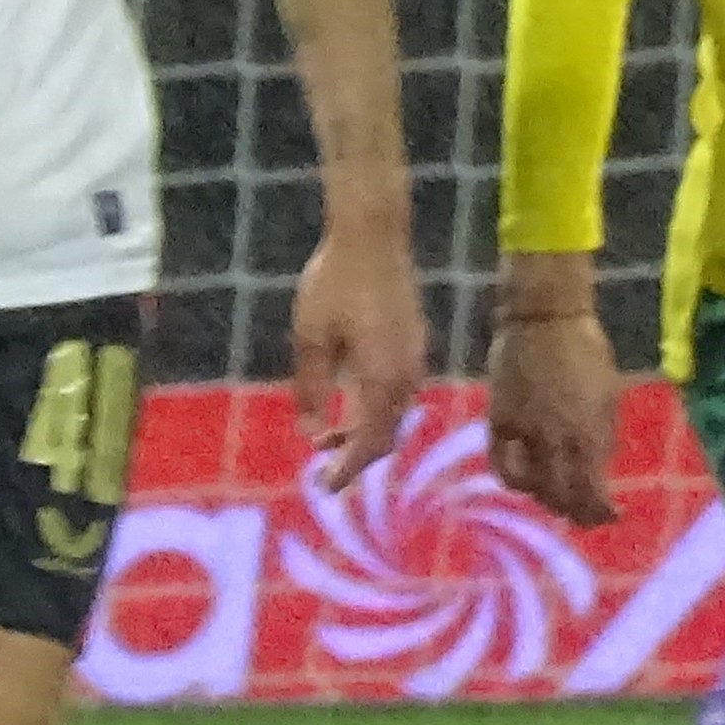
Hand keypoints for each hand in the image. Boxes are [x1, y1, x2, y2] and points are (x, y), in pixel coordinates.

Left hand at [291, 214, 427, 491]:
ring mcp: (415, 357)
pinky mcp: (413, 343)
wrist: (373, 236)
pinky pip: (398, 392)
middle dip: (355, 456)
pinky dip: (374, 409)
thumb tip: (310, 434)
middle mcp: (407, 374)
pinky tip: (348, 405)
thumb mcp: (310, 339)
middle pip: (386, 434)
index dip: (347, 469)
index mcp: (383, 378)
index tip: (324, 488)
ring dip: (364, 432)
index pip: (370, 442)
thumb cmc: (333, 284)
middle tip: (322, 472)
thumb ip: (311, 389)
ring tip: (325, 440)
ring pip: (393, 414)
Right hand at [484, 298, 621, 532]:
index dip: (601, 511)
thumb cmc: (588, 352)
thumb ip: (602, 435)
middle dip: (574, 513)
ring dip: (542, 499)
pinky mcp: (497, 420)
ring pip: (529, 484)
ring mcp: (523, 431)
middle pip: (560, 495)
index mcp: (589, 432)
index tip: (610, 516)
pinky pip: (500, 462)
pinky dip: (511, 479)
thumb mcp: (610, 395)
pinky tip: (521, 480)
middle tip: (583, 517)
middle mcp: (555, 439)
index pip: (593, 491)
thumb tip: (598, 467)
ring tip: (553, 498)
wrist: (544, 321)